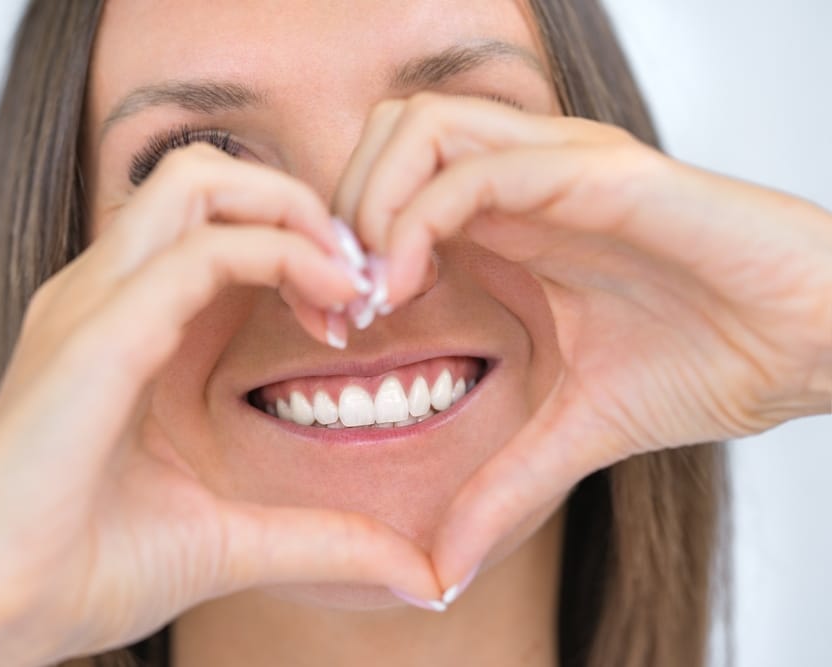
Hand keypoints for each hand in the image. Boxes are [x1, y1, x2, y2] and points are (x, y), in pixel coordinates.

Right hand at [0, 143, 440, 665]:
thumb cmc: (85, 568)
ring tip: (344, 287)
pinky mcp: (94, 336)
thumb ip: (321, 536)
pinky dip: (278, 257)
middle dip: (298, 206)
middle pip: (207, 175)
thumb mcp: (230, 537)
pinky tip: (326, 308)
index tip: (351, 312)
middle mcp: (105, 294)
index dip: (298, 244)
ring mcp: (92, 305)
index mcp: (127, 322)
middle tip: (356, 281)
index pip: (216, 224)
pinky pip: (198, 253)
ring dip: (291, 216)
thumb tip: (417, 574)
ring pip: (199, 182)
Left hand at [333, 91, 831, 592]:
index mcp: (509, 221)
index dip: (340, 243)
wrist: (812, 347)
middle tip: (338, 299)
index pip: (387, 181)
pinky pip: (479, 169)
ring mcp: (556, 165)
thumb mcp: (573, 430)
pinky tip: (410, 286)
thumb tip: (440, 574)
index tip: (332, 325)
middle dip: (338, 207)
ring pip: (417, 126)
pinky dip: (419, 218)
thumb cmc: (707, 363)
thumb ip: (501, 485)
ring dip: (371, 203)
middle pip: (385, 133)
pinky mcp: (597, 173)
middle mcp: (522, 178)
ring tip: (374, 292)